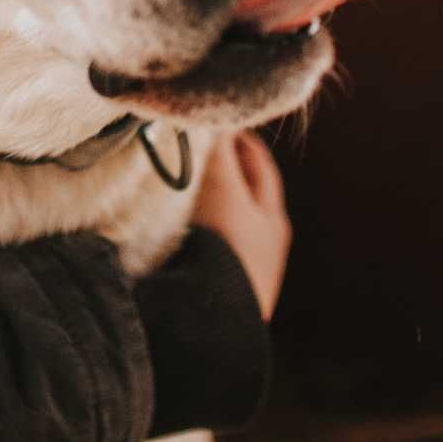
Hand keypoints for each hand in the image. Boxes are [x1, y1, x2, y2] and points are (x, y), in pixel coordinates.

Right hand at [193, 131, 290, 319]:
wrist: (214, 319)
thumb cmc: (226, 247)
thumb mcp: (223, 190)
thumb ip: (220, 155)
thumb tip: (218, 122)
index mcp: (273, 220)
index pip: (259, 167)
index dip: (241, 142)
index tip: (218, 125)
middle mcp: (263, 247)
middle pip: (243, 199)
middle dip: (222, 174)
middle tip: (194, 153)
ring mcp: (241, 273)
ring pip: (223, 228)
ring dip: (204, 207)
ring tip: (176, 191)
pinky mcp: (219, 293)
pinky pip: (205, 252)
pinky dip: (191, 236)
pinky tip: (169, 234)